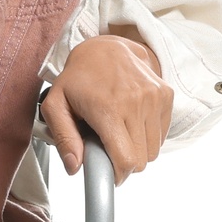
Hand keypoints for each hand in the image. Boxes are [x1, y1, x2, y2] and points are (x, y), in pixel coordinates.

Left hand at [40, 30, 172, 184]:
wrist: (105, 48)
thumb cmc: (77, 79)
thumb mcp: (55, 105)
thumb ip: (64, 138)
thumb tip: (75, 167)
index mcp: (108, 109)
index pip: (126, 160)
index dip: (117, 174)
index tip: (109, 173)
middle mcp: (136, 102)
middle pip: (142, 160)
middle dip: (126, 163)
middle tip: (110, 149)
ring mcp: (154, 98)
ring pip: (154, 150)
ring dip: (138, 149)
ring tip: (120, 133)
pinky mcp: (165, 95)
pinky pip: (162, 134)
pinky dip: (148, 136)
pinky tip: (132, 122)